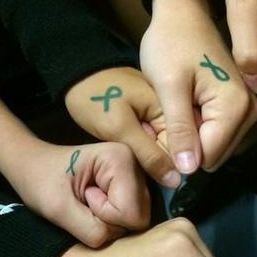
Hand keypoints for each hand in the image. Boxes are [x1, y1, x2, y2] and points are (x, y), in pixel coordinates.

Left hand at [5, 140, 149, 247]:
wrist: (33, 166)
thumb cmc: (40, 181)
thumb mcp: (59, 209)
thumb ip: (93, 230)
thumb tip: (122, 244)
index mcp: (122, 159)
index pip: (132, 214)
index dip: (105, 217)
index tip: (81, 198)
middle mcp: (139, 165)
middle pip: (140, 218)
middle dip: (109, 220)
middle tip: (84, 202)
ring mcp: (140, 176)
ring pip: (138, 221)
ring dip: (109, 220)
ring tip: (87, 201)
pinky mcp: (136, 187)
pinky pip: (133, 219)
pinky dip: (112, 219)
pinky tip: (96, 204)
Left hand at [65, 67, 172, 185]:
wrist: (73, 75)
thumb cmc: (95, 98)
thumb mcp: (121, 128)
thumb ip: (149, 154)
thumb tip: (176, 181)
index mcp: (172, 109)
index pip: (182, 151)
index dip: (170, 170)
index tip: (150, 181)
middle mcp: (172, 114)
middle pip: (175, 151)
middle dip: (158, 166)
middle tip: (133, 172)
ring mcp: (160, 117)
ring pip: (163, 150)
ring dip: (148, 161)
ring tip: (128, 165)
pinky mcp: (147, 120)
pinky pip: (152, 142)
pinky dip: (142, 152)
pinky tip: (129, 156)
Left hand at [140, 0, 256, 182]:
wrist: (183, 13)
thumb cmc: (171, 42)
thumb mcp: (169, 86)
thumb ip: (180, 129)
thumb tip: (188, 171)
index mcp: (236, 107)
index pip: (208, 157)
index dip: (180, 151)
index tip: (162, 125)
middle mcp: (252, 113)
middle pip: (215, 157)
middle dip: (189, 146)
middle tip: (170, 114)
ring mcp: (251, 112)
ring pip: (217, 150)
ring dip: (194, 139)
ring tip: (179, 109)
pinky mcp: (244, 109)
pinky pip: (220, 138)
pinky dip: (201, 131)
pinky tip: (189, 110)